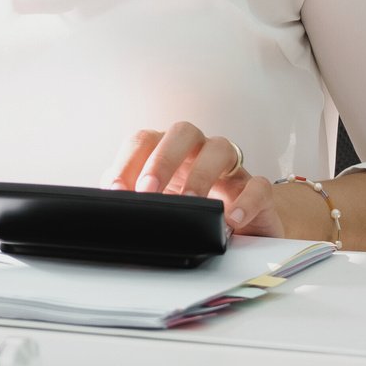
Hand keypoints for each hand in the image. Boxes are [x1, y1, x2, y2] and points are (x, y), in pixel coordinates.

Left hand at [107, 122, 278, 235]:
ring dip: (201, 175)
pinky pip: (258, 185)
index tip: (117, 190)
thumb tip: (107, 204)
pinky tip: (231, 218)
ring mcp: (230, 169)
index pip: (145, 140)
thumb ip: (131, 198)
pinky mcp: (256, 192)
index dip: (128, 161)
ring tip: (190, 203)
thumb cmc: (191, 213)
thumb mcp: (157, 206)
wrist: (239, 233)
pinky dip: (246, 200)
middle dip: (163, 159)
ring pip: (221, 148)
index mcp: (169, 152)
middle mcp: (199, 152)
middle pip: (183, 132)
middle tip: (149, 191)